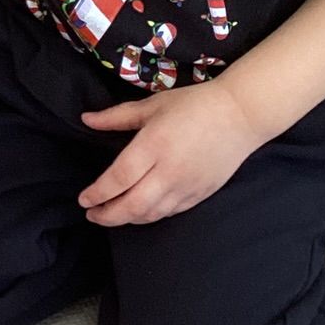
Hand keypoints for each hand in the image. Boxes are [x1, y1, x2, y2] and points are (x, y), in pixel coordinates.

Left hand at [77, 82, 261, 226]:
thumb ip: (117, 117)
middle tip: (92, 214)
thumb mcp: (152, 105)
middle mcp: (169, 171)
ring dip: (127, 219)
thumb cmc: (194, 105)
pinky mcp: (200, 194)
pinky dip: (150, 216)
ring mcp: (186, 186)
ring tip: (111, 215)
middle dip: (107, 215)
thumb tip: (86, 119)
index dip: (98, 193)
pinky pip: (170, 212)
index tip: (83, 199)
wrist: (241, 114)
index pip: (119, 178)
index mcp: (154, 145)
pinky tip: (139, 211)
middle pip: (132, 206)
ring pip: (150, 214)